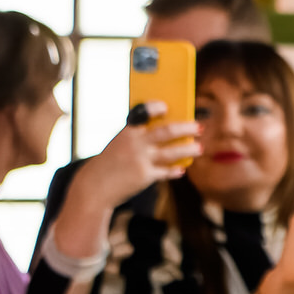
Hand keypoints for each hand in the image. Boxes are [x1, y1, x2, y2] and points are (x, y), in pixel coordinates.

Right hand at [51, 118, 199, 260]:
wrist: (94, 187)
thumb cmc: (110, 163)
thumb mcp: (119, 145)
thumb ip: (139, 138)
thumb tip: (170, 134)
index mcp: (126, 131)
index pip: (143, 112)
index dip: (156, 107)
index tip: (168, 106)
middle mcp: (134, 143)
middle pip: (167, 131)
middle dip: (186, 128)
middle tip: (199, 127)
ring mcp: (141, 160)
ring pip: (172, 152)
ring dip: (189, 149)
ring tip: (200, 147)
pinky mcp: (145, 176)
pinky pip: (166, 171)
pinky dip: (175, 170)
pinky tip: (181, 169)